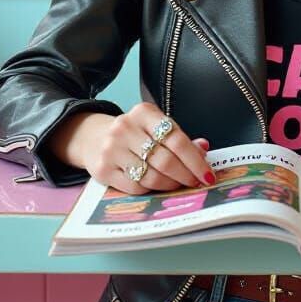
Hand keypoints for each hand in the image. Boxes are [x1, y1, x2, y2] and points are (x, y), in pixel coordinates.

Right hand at [81, 101, 215, 195]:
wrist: (93, 137)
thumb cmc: (133, 133)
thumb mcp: (155, 126)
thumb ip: (178, 137)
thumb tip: (204, 148)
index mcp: (144, 113)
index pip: (177, 139)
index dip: (195, 159)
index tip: (207, 174)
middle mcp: (126, 128)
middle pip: (166, 160)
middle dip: (186, 175)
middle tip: (197, 182)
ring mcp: (112, 149)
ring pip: (152, 176)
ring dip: (171, 184)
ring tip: (179, 184)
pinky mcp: (103, 170)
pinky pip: (136, 187)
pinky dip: (152, 189)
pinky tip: (158, 185)